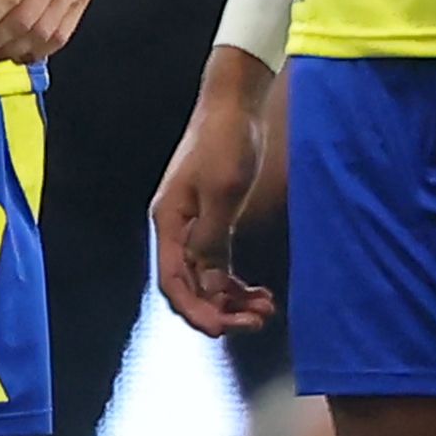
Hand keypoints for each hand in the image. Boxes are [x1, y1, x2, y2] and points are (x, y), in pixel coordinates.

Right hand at [153, 57, 278, 335]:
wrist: (234, 105)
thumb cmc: (227, 141)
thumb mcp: (223, 192)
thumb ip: (213, 240)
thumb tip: (208, 285)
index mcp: (170, 222)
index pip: (174, 282)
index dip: (198, 311)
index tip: (226, 330)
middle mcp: (175, 229)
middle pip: (189, 287)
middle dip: (220, 310)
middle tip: (258, 320)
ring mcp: (192, 225)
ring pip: (205, 279)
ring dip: (231, 299)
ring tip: (265, 308)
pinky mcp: (211, 219)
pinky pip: (217, 263)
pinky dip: (234, 281)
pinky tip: (258, 289)